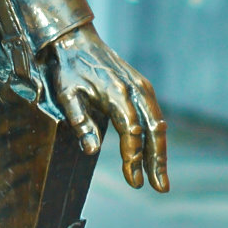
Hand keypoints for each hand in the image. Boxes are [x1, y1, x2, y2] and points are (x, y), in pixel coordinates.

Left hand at [45, 23, 167, 192]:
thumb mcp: (66, 95)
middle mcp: (135, 90)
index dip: (133, 157)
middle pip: (153, 131)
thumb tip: (92, 151)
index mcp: (117, 93)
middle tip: (160, 188)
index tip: (133, 180)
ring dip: (161, 153)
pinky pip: (155, 115)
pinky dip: (157, 137)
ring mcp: (142, 87)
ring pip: (158, 124)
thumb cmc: (68, 68)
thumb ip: (80, 122)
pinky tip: (155, 155)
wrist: (76, 39)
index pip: (131, 132)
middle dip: (157, 162)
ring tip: (160, 180)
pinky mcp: (142, 86)